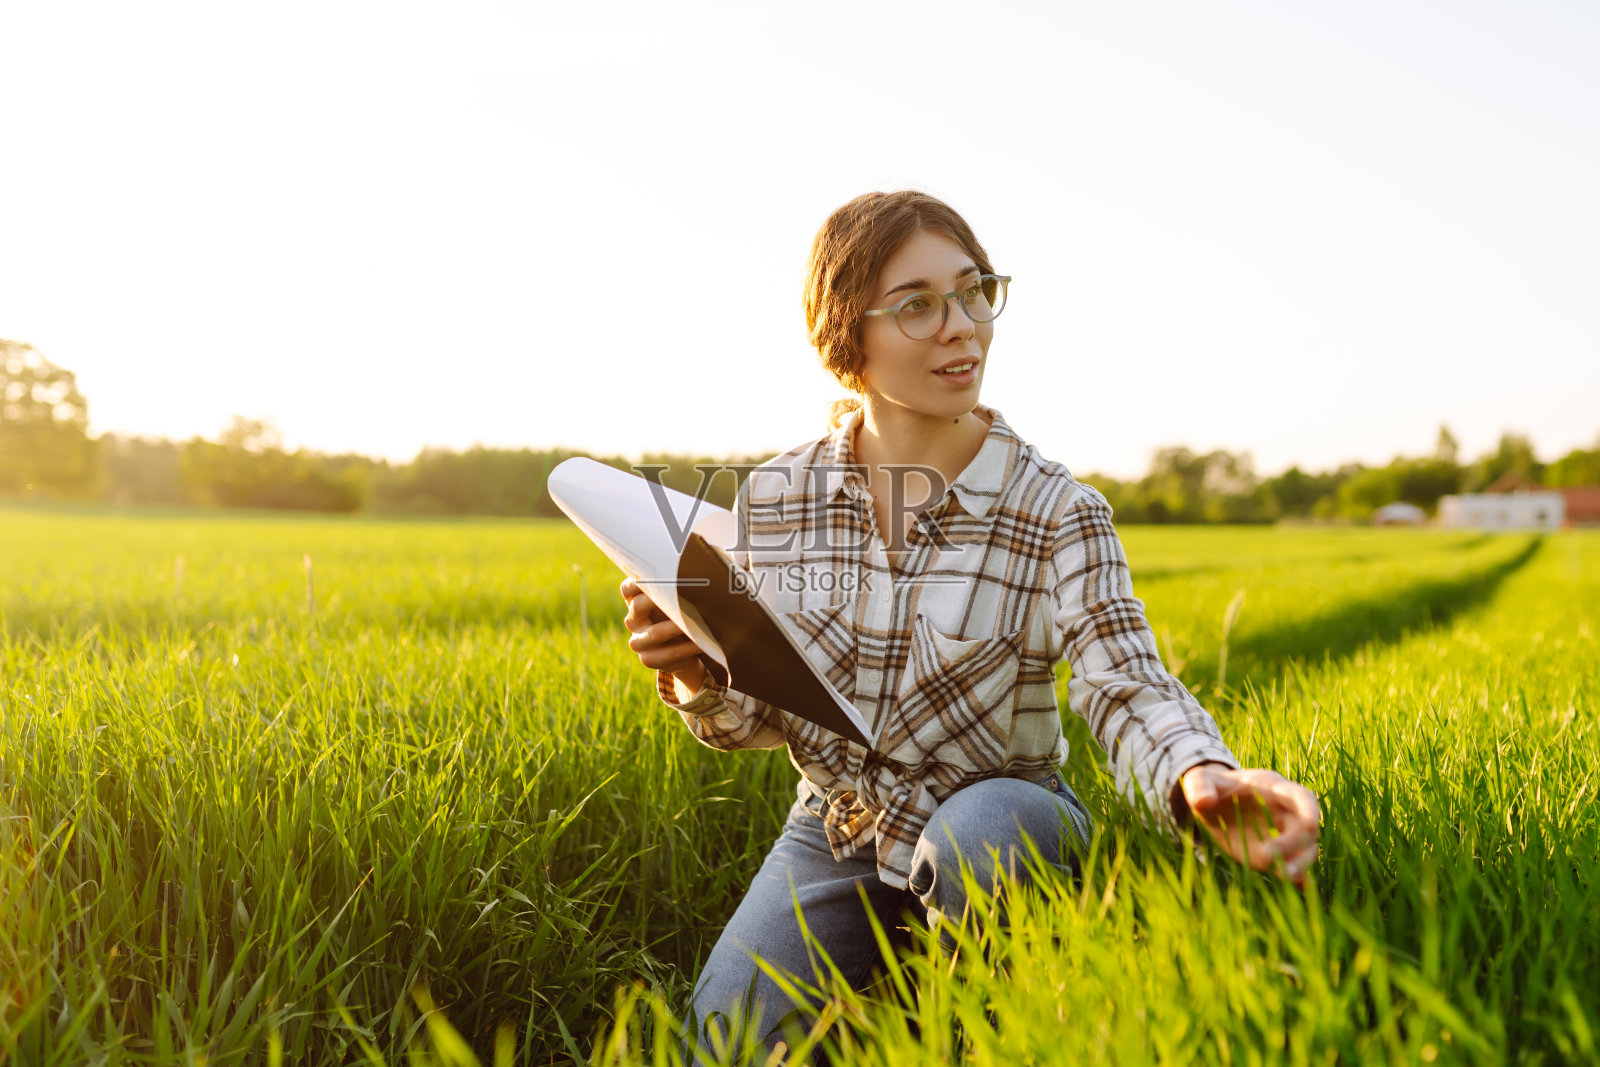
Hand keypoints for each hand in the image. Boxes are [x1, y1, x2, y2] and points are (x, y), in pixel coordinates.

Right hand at [619, 577, 707, 692]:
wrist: (690, 648)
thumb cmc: (689, 611)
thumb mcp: (687, 593)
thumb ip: (688, 574)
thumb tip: (704, 554)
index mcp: (637, 599)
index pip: (628, 587)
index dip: (640, 580)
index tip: (660, 573)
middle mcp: (633, 619)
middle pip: (638, 605)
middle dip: (661, 599)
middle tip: (682, 594)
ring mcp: (639, 641)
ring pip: (655, 633)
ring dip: (677, 628)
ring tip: (697, 622)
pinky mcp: (649, 659)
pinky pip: (667, 654)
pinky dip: (686, 649)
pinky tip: (701, 643)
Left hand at [1178, 764, 1320, 886]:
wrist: (1212, 804)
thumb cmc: (1210, 788)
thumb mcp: (1199, 781)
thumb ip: (1200, 787)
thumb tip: (1204, 801)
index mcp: (1273, 788)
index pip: (1302, 797)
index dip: (1310, 810)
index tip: (1311, 825)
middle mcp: (1284, 812)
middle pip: (1306, 829)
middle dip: (1294, 843)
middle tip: (1269, 857)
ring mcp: (1282, 835)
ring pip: (1306, 850)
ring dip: (1300, 864)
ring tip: (1283, 876)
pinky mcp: (1276, 854)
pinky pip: (1295, 865)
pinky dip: (1300, 878)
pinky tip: (1301, 888)